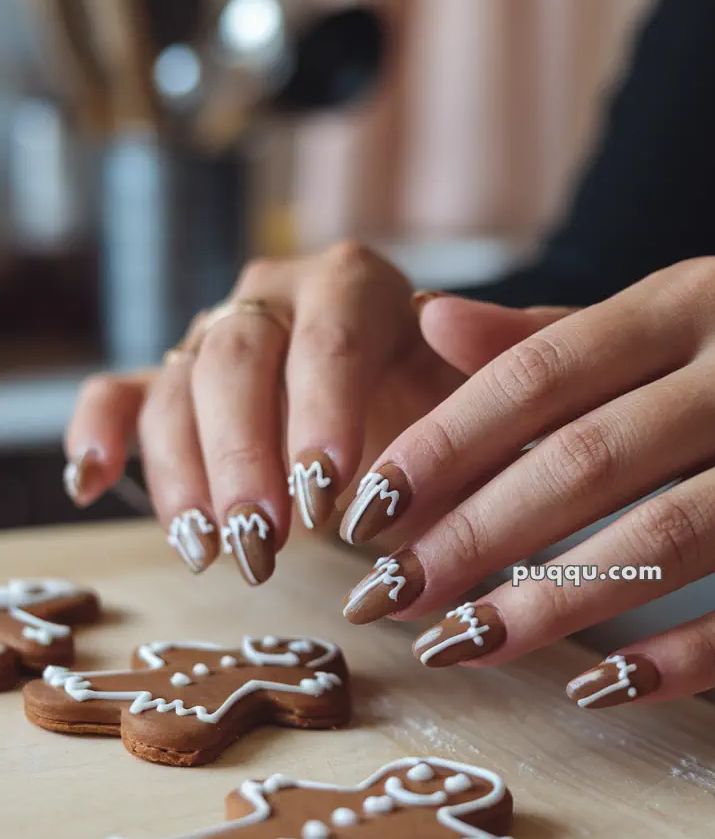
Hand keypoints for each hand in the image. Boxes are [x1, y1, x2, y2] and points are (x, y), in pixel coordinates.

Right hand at [65, 243, 555, 580]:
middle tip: (266, 544)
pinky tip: (90, 485)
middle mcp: (274, 299)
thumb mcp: (500, 389)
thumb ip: (499, 353)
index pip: (328, 332)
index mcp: (355, 285)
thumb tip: (445, 316)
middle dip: (246, 459)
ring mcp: (216, 339)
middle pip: (235, 361)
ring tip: (212, 553)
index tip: (331, 496)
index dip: (322, 409)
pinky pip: (118, 395)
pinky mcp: (172, 385)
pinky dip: (98, 435)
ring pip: (175, 389)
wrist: (418, 416)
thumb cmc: (459, 411)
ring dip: (185, 476)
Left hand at [341, 256, 714, 708]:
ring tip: (459, 646)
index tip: (364, 512)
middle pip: (584, 459)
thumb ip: (551, 337)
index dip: (441, 445)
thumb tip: (430, 317)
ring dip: (551, 604)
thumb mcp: (663, 324)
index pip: (536, 375)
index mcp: (691, 303)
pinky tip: (599, 687)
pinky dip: (680, 656)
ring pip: (665, 536)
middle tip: (386, 597)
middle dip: (472, 537)